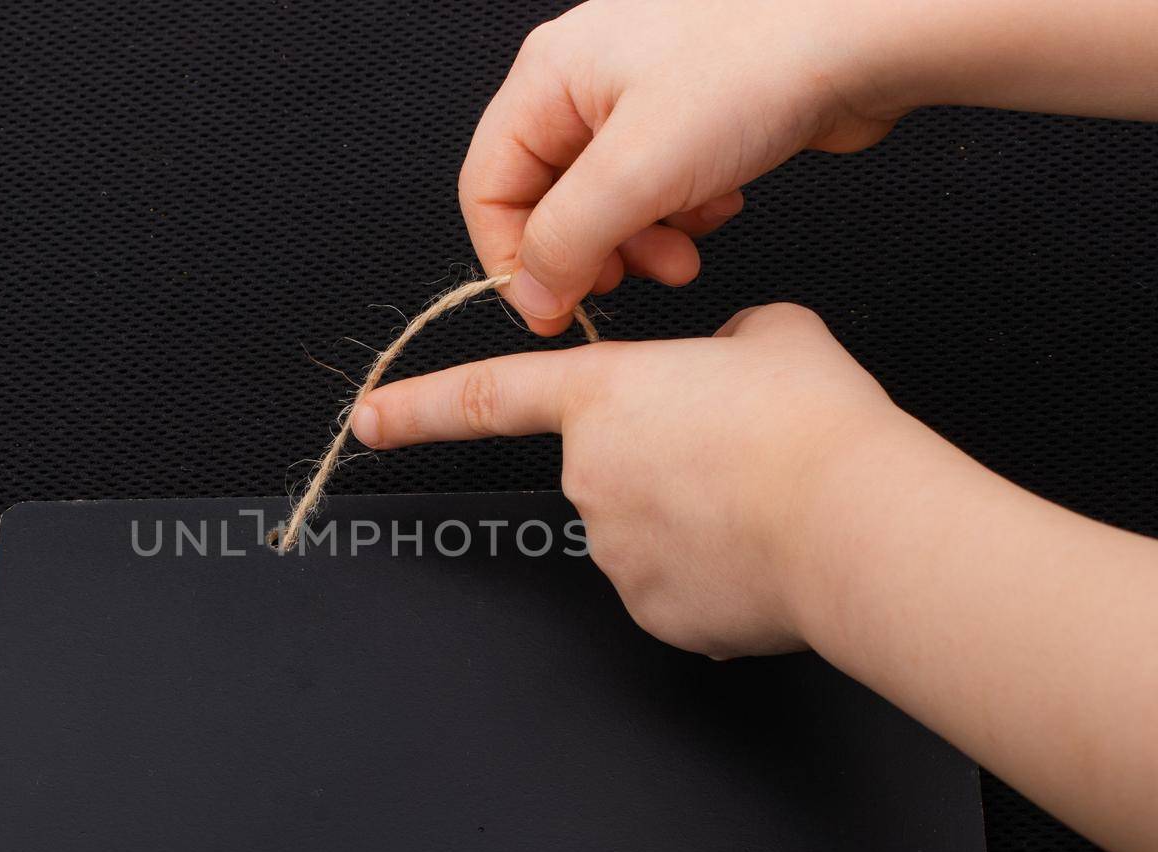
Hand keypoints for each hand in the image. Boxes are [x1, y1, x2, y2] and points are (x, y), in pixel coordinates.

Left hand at [350, 302, 901, 657]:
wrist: (855, 521)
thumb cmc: (813, 426)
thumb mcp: (773, 335)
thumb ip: (725, 344)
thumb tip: (728, 365)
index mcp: (602, 396)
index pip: (485, 396)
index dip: (418, 408)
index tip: (367, 420)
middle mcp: (589, 476)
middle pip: (608, 468)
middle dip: (661, 465)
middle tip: (738, 460)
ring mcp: (614, 551)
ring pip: (644, 529)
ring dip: (690, 519)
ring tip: (762, 507)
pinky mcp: (652, 613)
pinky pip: (673, 585)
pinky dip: (711, 576)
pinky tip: (761, 558)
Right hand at [463, 0, 902, 332]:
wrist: (868, 31)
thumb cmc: (755, 71)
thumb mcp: (634, 173)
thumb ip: (564, 243)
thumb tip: (531, 298)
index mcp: (548, 76)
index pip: (489, 187)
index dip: (511, 260)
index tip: (551, 313)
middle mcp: (585, 80)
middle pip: (548, 198)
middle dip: (589, 253)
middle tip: (627, 284)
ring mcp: (641, 94)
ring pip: (606, 200)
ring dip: (639, 242)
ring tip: (685, 256)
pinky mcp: (693, 113)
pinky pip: (657, 186)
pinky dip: (680, 213)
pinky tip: (720, 209)